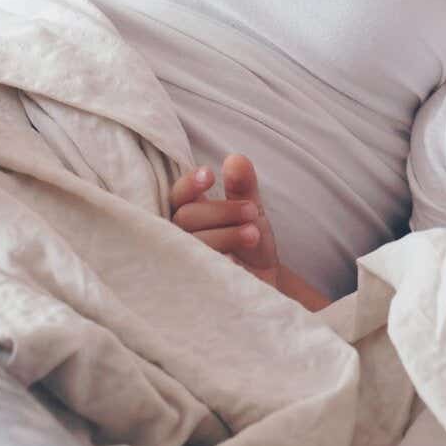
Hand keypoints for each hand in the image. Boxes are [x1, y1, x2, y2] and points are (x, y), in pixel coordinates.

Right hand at [170, 153, 281, 284]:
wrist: (266, 282)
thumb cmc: (250, 242)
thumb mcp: (251, 209)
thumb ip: (243, 185)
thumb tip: (235, 159)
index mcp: (191, 212)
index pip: (178, 195)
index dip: (189, 184)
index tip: (209, 175)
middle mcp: (181, 236)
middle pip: (186, 217)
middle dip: (221, 211)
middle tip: (252, 212)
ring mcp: (186, 262)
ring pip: (193, 244)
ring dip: (226, 235)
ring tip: (254, 234)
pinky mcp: (195, 286)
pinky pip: (198, 273)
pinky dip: (219, 263)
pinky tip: (238, 261)